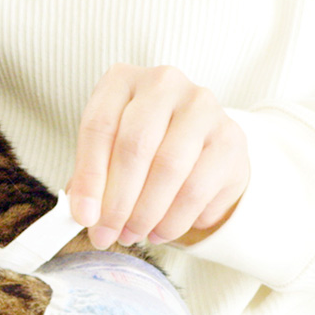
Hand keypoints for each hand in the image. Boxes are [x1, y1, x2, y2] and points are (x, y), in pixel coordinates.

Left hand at [68, 64, 249, 249]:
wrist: (196, 144)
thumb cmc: (140, 146)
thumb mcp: (107, 151)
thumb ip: (91, 179)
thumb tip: (83, 215)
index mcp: (122, 80)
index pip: (99, 127)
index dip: (89, 178)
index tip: (83, 217)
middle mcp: (164, 84)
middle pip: (135, 145)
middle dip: (117, 201)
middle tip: (107, 234)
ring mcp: (202, 107)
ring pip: (169, 168)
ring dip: (145, 213)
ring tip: (131, 235)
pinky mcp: (231, 138)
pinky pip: (198, 188)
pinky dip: (174, 219)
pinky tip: (159, 232)